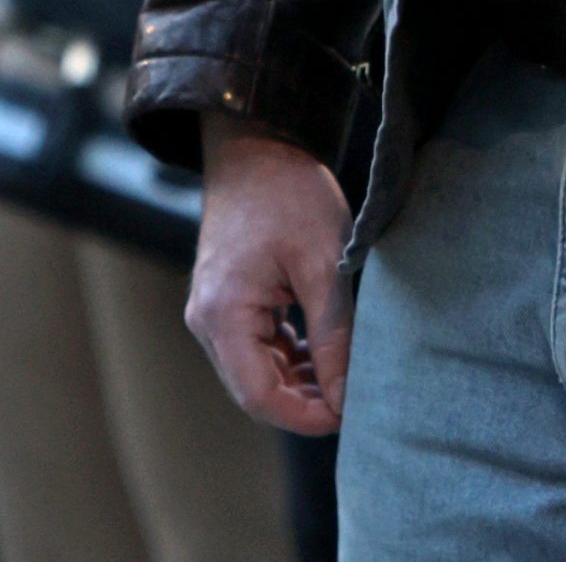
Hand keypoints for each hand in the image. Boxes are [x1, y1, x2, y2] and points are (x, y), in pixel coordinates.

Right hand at [187, 116, 353, 435]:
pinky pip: (256, 346)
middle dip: (305, 402)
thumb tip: (344, 395)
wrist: (258, 147)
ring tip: (349, 376)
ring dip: (300, 380)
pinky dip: (290, 357)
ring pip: (256, 370)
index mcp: (223, 316)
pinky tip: (327, 353)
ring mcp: (213, 312)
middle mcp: (207, 321)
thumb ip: (333, 335)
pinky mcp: (228, 300)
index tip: (350, 417)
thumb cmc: (290, 196)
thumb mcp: (324, 266)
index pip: (258, 396)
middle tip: (358, 399)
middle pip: (254, 389)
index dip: (304, 416)